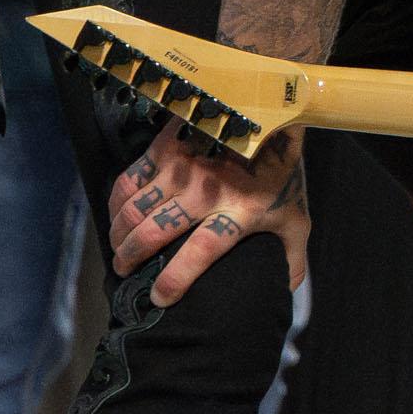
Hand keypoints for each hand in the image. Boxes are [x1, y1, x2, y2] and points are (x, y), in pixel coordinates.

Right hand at [110, 122, 308, 303]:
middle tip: (124, 270)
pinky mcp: (167, 146)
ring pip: (135, 208)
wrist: (272, 115)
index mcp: (239, 212)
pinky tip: (116, 215)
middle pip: (154, 232)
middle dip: (131, 258)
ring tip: (118, 249)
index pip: (200, 253)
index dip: (175, 280)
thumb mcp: (296, 219)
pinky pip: (129, 179)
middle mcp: (206, 191)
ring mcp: (183, 167)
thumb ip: (293, 259)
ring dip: (120, 233)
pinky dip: (117, 201)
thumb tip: (283, 291)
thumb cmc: (283, 173)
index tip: (160, 298)